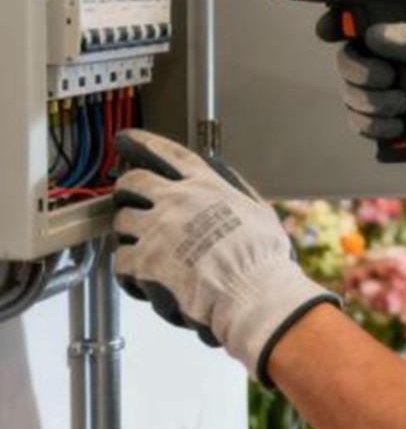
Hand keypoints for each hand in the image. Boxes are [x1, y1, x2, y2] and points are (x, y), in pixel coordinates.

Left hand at [112, 129, 338, 383]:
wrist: (251, 288)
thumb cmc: (261, 256)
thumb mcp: (259, 210)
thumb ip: (238, 193)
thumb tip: (229, 187)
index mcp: (205, 185)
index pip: (169, 154)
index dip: (146, 144)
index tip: (131, 140)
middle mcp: (177, 201)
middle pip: (133, 182)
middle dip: (126, 188)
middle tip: (128, 198)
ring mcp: (158, 230)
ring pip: (121, 221)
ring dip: (126, 231)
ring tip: (136, 242)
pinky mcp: (146, 260)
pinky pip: (120, 260)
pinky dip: (125, 269)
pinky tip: (136, 275)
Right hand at [319, 15, 405, 204]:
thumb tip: (375, 34)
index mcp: (405, 36)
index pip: (363, 23)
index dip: (341, 26)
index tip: (333, 32)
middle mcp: (389, 62)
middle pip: (347, 59)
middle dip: (362, 72)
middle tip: (388, 78)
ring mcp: (383, 91)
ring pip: (349, 92)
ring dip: (374, 103)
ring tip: (404, 106)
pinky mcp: (380, 120)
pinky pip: (356, 121)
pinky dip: (375, 125)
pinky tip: (399, 125)